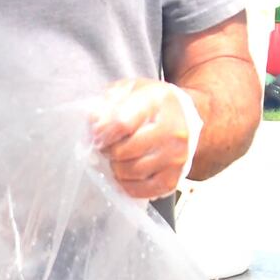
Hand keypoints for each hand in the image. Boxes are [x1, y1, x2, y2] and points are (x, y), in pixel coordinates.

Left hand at [89, 80, 201, 200]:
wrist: (185, 117)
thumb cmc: (154, 104)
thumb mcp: (130, 89)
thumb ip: (109, 102)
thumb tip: (94, 122)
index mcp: (158, 102)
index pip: (122, 123)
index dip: (102, 131)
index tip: (97, 133)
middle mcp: (172, 131)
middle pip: (124, 151)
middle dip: (108, 150)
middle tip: (109, 145)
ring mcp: (175, 157)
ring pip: (130, 172)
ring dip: (116, 167)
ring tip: (118, 157)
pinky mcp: (173, 178)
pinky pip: (141, 191)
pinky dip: (127, 184)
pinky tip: (126, 173)